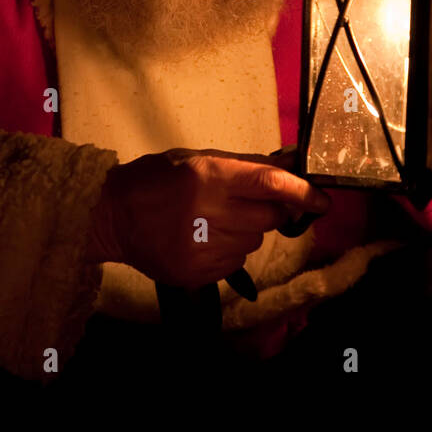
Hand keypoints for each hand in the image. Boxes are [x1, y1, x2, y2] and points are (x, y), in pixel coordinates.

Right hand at [88, 149, 331, 289]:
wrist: (110, 217)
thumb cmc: (155, 180)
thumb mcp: (198, 159)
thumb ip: (246, 165)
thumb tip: (290, 165)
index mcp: (209, 177)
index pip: (270, 184)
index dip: (303, 192)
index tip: (321, 200)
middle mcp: (209, 212)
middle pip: (269, 217)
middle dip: (268, 210)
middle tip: (244, 204)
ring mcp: (203, 247)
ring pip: (254, 242)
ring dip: (245, 231)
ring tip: (213, 221)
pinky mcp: (197, 272)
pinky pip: (235, 262)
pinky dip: (228, 251)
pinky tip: (203, 238)